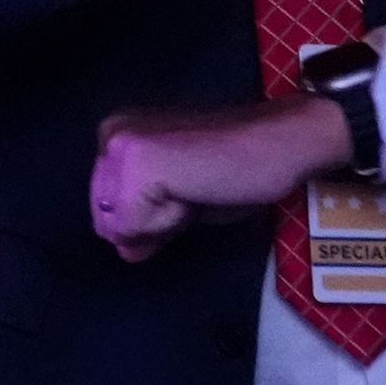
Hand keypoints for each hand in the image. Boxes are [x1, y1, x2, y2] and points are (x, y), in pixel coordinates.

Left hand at [89, 97, 350, 261]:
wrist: (279, 144)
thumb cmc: (239, 170)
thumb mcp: (182, 202)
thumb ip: (147, 222)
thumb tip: (123, 250)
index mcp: (118, 138)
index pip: (108, 212)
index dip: (150, 220)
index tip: (189, 191)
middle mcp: (110, 135)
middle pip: (107, 220)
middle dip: (151, 223)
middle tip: (195, 190)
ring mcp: (119, 146)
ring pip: (119, 226)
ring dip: (163, 222)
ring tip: (197, 188)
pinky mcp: (136, 162)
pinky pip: (134, 225)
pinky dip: (169, 221)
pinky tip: (197, 190)